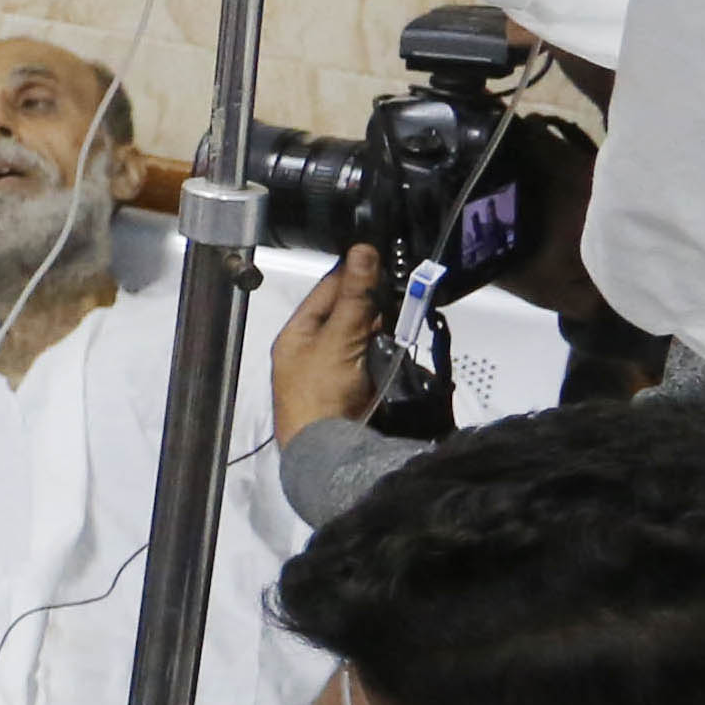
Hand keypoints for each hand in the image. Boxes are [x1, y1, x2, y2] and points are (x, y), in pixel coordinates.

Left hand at [272, 245, 385, 441]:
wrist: (329, 453)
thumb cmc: (320, 394)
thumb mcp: (337, 339)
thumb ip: (354, 297)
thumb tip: (362, 251)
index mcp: (297, 334)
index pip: (327, 290)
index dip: (354, 273)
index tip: (380, 256)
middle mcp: (314, 349)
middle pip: (349, 313)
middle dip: (374, 303)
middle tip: (402, 287)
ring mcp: (336, 370)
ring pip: (366, 336)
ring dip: (385, 327)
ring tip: (407, 312)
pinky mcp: (357, 388)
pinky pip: (376, 359)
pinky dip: (390, 350)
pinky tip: (403, 342)